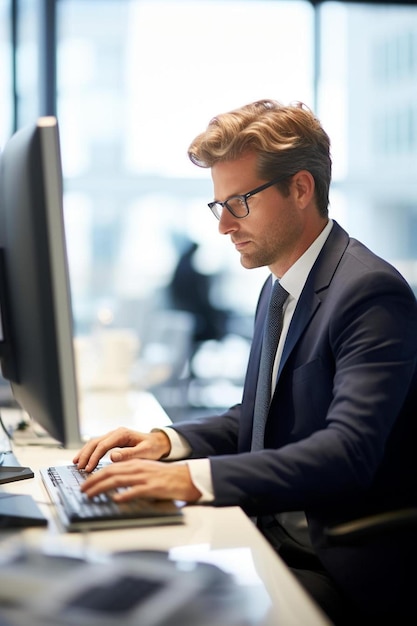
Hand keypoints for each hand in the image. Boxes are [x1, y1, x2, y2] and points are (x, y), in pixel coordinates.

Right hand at [73, 427, 170, 471]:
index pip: (103, 445)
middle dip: (86, 455)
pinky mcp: (112, 441)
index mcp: (122, 434)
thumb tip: (112, 456)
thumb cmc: (153, 448)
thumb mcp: (144, 452)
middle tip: (79, 468)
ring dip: (84, 453)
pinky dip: (89, 452)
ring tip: (76, 464)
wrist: (158, 442)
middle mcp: (116, 433)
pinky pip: (97, 445)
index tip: (88, 469)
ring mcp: (113, 436)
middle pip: (95, 442)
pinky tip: (83, 459)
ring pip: (94, 443)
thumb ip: (129, 454)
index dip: (94, 457)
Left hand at [80, 459, 201, 502]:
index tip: (85, 484)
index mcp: (135, 464)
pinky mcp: (152, 487)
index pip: (110, 468)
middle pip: (110, 472)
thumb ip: (130, 475)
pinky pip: (135, 491)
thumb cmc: (165, 477)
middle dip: (93, 481)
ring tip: (90, 495)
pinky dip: (124, 495)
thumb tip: (114, 486)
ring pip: (118, 480)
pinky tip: (115, 499)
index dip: (95, 476)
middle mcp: (137, 468)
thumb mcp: (145, 472)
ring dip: (101, 488)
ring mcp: (144, 478)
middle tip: (82, 490)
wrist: (185, 478)